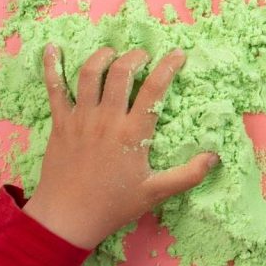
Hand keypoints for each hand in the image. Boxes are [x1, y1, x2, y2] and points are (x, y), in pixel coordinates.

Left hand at [24, 46, 217, 249]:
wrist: (66, 218)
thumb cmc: (113, 205)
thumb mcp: (155, 193)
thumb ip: (188, 175)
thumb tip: (214, 157)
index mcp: (132, 134)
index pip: (154, 90)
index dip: (168, 67)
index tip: (177, 54)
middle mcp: (107, 119)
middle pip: (121, 72)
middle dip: (135, 57)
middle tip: (143, 56)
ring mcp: (81, 119)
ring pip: (90, 73)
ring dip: (103, 56)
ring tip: (113, 54)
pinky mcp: (60, 123)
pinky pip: (54, 88)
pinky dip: (51, 65)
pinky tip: (53, 48)